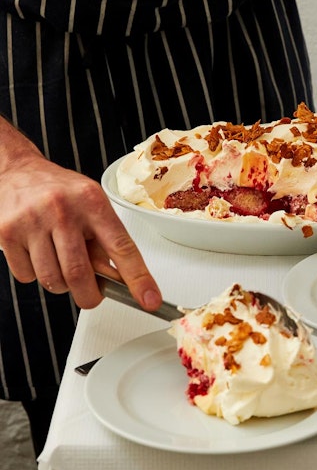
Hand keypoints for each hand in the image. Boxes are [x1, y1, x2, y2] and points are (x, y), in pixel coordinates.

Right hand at [0, 151, 161, 311]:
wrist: (16, 170)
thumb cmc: (60, 190)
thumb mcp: (91, 205)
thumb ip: (104, 240)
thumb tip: (119, 279)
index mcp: (92, 202)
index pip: (121, 247)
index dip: (138, 278)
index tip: (150, 299)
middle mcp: (63, 209)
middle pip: (80, 273)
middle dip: (90, 296)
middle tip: (92, 296)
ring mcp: (32, 221)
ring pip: (52, 280)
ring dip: (61, 285)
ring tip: (61, 265)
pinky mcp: (7, 233)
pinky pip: (26, 276)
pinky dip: (35, 275)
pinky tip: (38, 254)